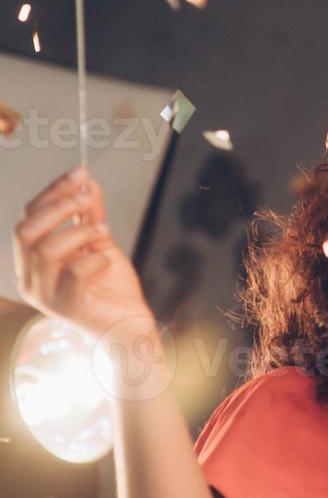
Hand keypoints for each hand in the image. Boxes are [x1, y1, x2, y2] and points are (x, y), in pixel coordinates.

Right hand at [13, 167, 152, 335]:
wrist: (131, 325)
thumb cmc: (111, 287)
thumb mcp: (99, 243)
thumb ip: (90, 215)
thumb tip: (87, 181)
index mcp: (32, 262)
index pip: (28, 218)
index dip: (53, 191)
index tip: (81, 172)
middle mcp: (31, 279)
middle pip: (25, 232)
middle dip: (58, 206)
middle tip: (88, 195)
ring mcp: (46, 296)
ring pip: (45, 250)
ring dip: (78, 231)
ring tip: (104, 229)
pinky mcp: (69, 308)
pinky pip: (72, 274)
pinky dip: (92, 259)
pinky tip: (106, 259)